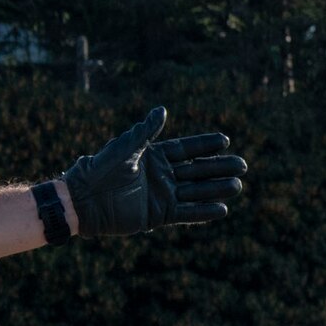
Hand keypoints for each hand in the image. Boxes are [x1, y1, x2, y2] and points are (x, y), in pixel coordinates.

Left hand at [62, 107, 247, 234]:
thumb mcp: (123, 149)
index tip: (225, 140)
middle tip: (243, 165)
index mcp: (153, 156)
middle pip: (197, 169)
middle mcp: (161, 175)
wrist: (83, 201)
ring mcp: (161, 195)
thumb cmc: (99, 171)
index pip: (186, 149)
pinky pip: (186, 213)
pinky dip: (203, 212)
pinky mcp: (158, 215)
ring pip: (195, 191)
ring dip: (216, 189)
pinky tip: (222, 209)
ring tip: (237, 185)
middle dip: (219, 167)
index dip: (205, 145)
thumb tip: (162, 110)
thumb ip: (144, 133)